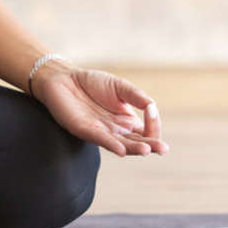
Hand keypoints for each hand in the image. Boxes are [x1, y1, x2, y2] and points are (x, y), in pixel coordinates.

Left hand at [30, 60, 168, 156]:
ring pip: (122, 145)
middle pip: (137, 143)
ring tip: (147, 150)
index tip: (151, 110)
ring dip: (135, 148)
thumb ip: (137, 97)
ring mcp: (101, 133)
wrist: (64, 78)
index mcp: (127, 122)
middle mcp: (116, 131)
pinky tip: (122, 149)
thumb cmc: (92, 83)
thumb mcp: (121, 87)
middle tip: (163, 148)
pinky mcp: (84, 130)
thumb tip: (153, 107)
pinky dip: (111, 144)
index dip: (153, 124)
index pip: (146, 131)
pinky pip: (100, 140)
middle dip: (151, 145)